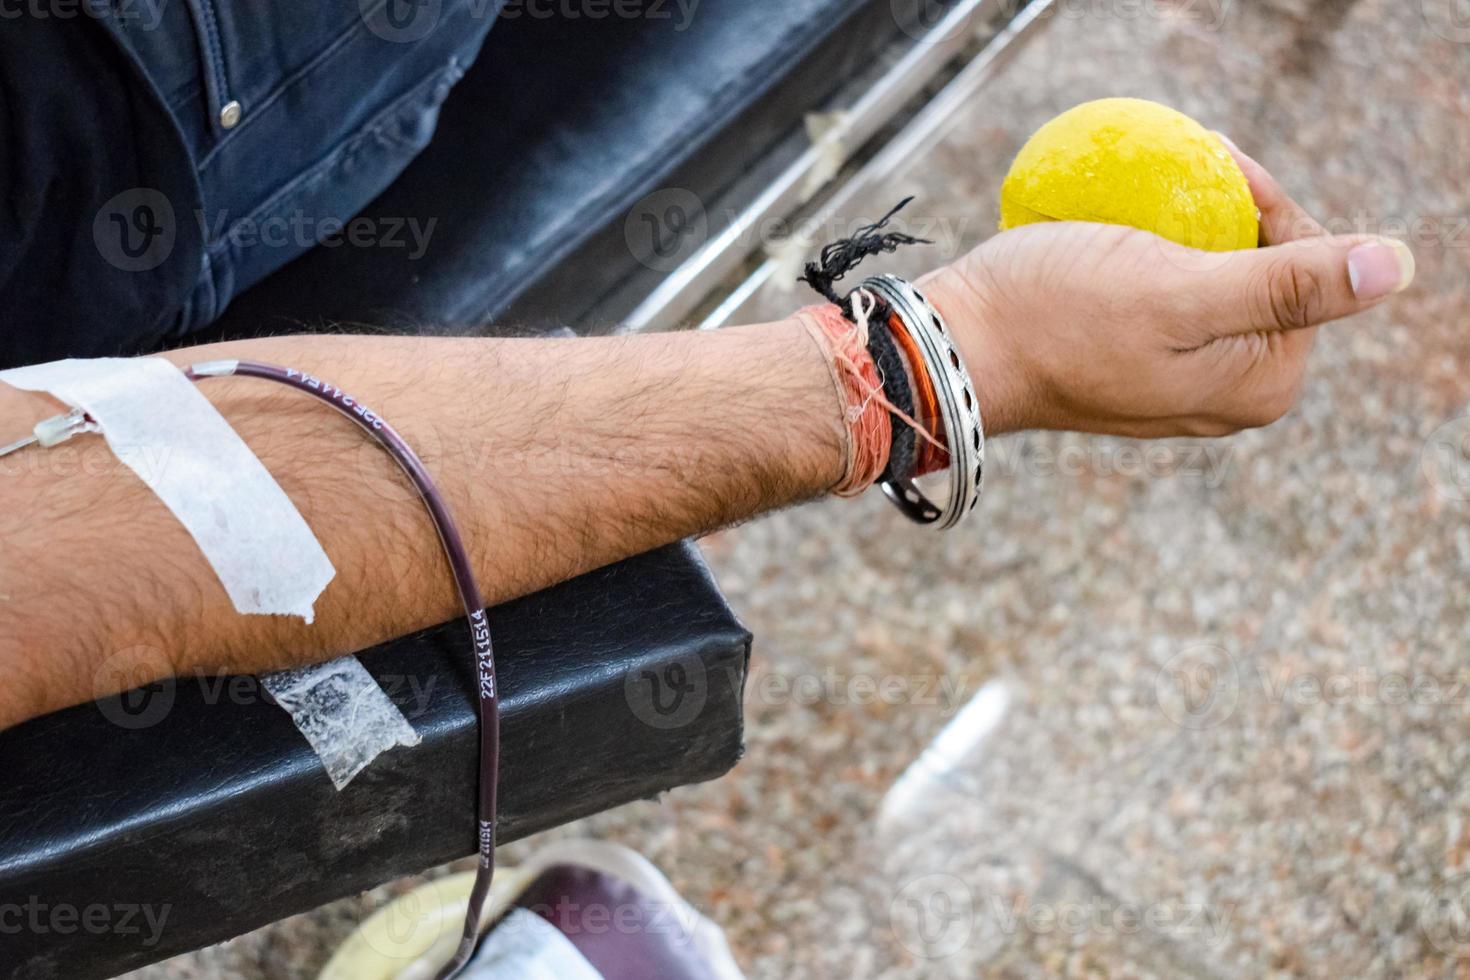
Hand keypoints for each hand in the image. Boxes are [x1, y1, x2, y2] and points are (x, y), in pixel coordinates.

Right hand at [920, 138, 1414, 438]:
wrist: (958, 351)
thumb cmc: (1059, 320)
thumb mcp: (1179, 293)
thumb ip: (1287, 284)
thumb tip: (1395, 268)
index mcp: (1261, 384)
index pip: (1307, 269)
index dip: (1269, 204)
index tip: (1216, 159)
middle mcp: (1229, 391)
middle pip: (1262, 272)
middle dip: (1229, 213)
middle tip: (1179, 166)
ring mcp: (1180, 380)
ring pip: (1213, 277)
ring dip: (1187, 224)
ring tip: (1145, 192)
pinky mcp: (1135, 364)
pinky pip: (1168, 295)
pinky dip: (1153, 252)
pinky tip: (1118, 228)